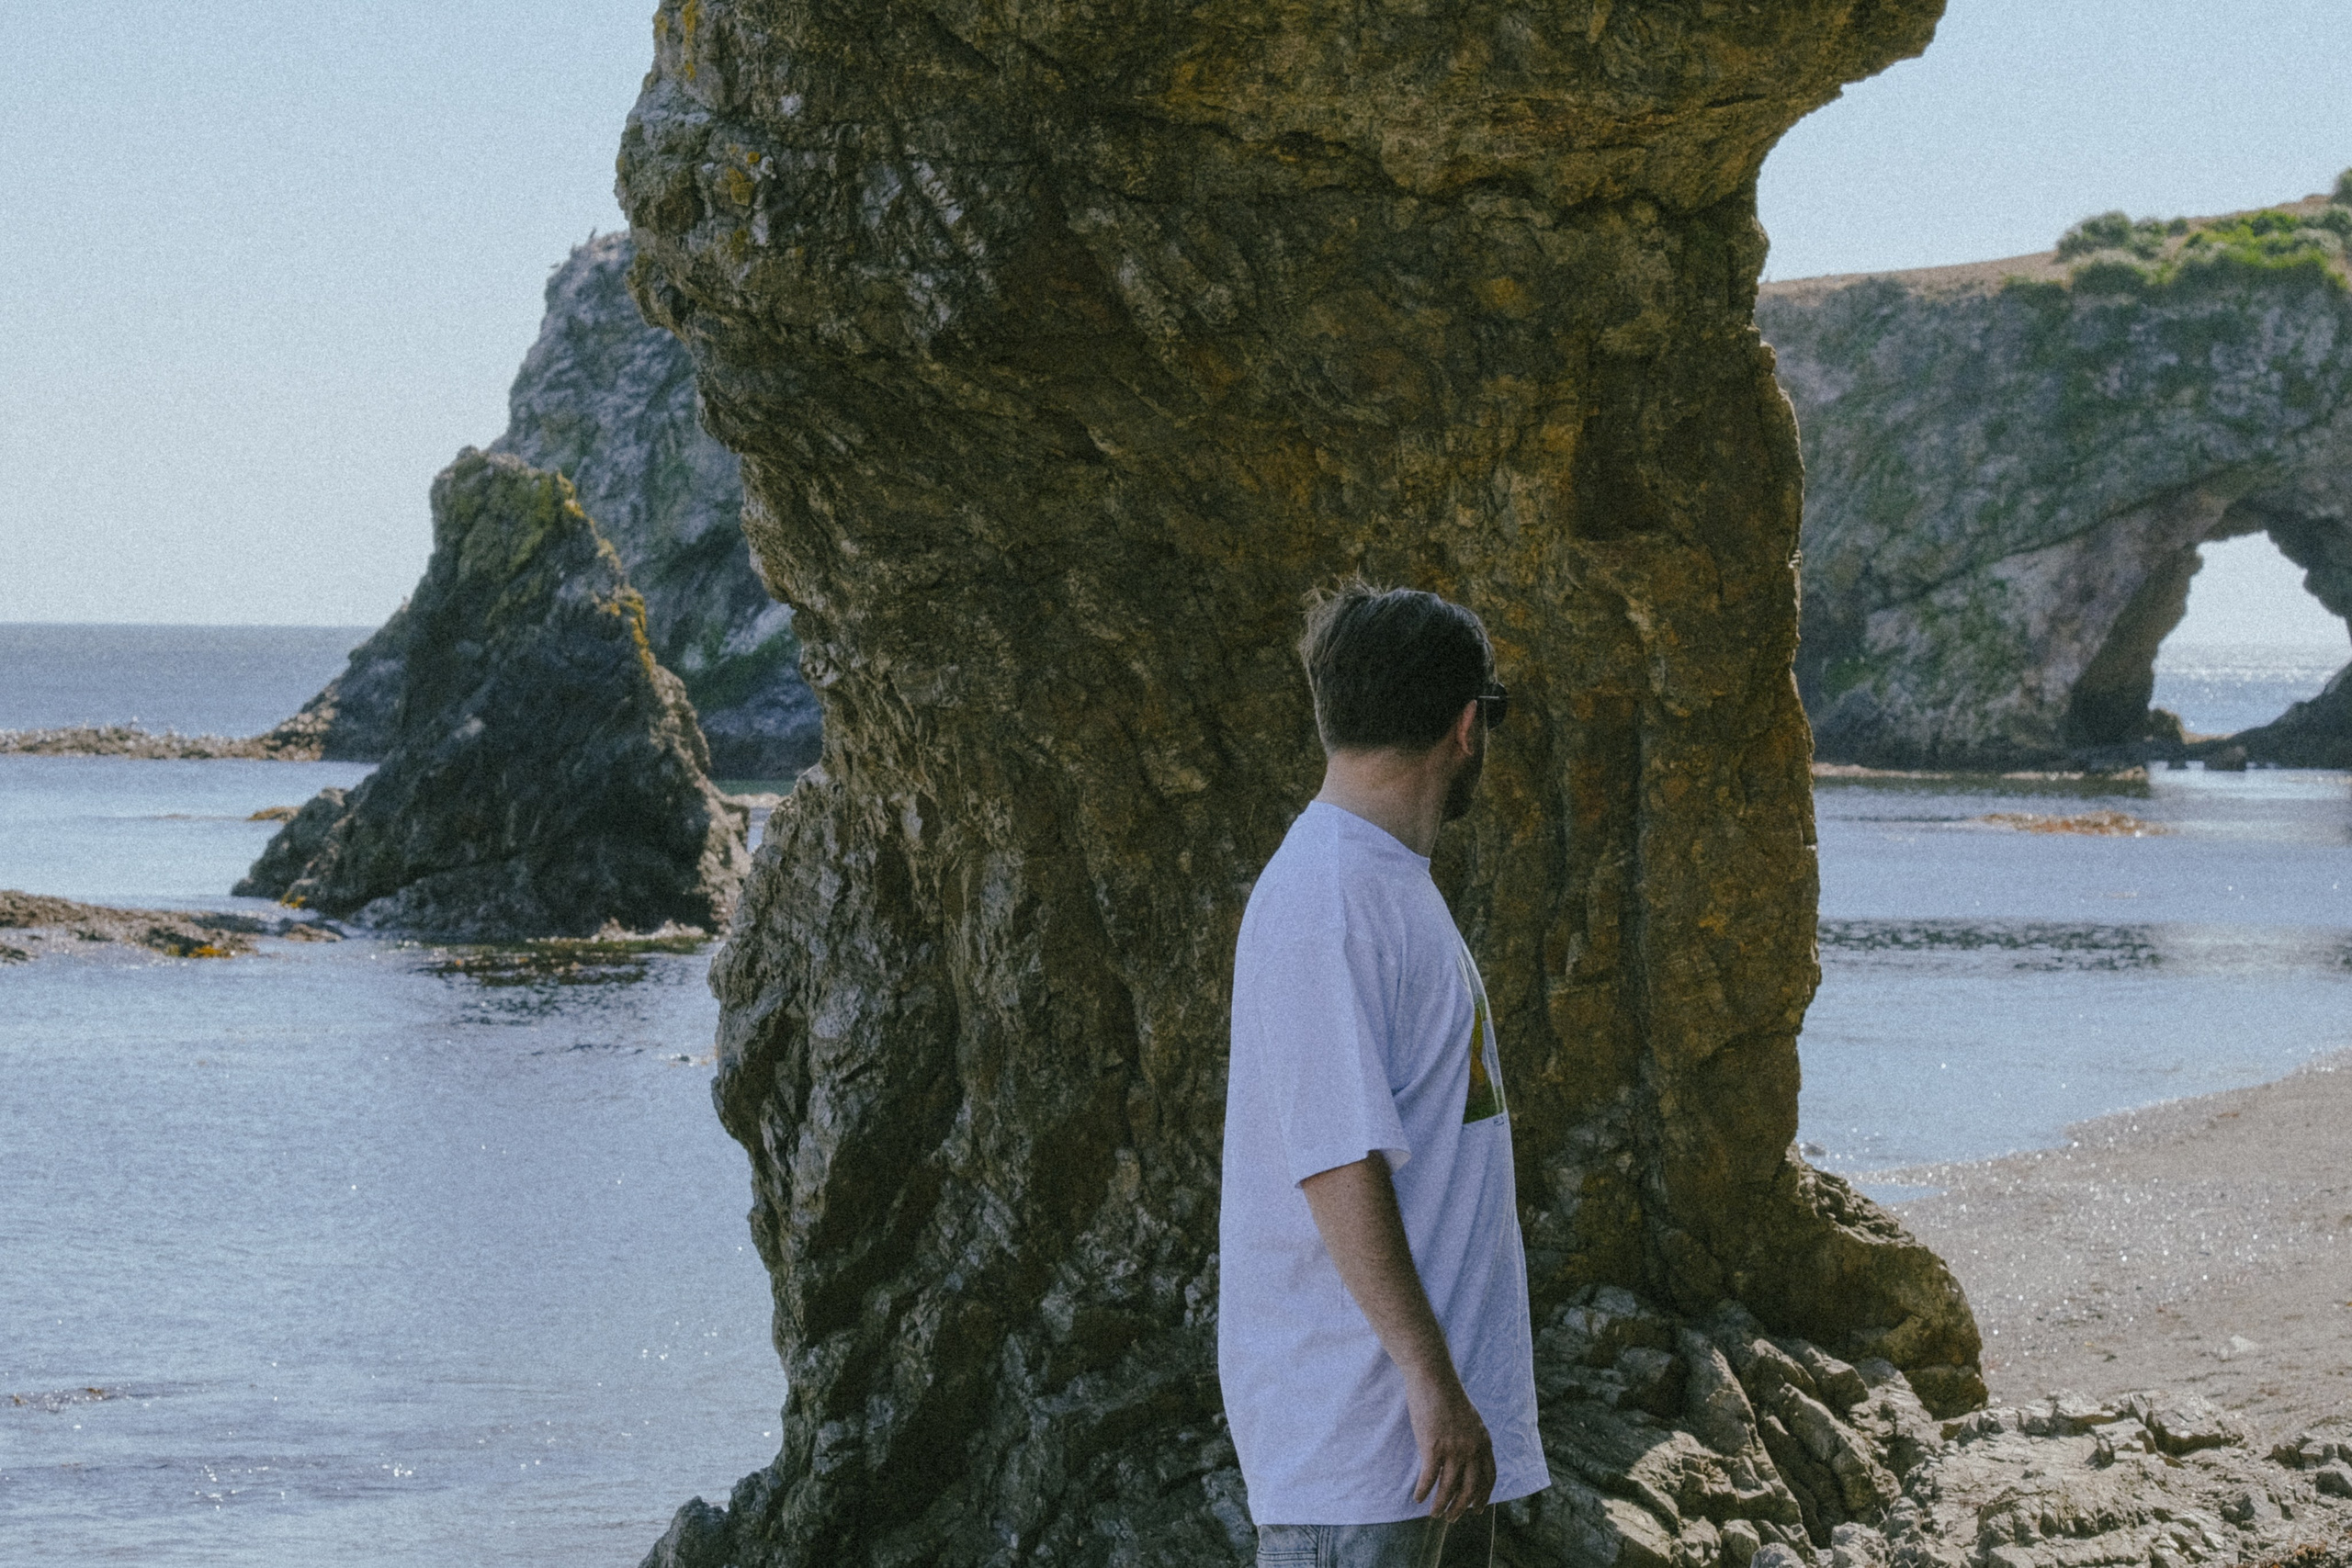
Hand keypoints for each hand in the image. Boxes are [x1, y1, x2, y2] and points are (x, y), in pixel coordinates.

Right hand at [1405, 1369, 1494, 1522]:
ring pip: (1449, 1489)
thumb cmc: (1447, 1395)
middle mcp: (1472, 1448)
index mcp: (1483, 1441)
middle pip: (1471, 1489)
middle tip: (1452, 1519)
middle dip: (1461, 1508)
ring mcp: (1453, 1449)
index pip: (1489, 1477)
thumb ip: (1472, 1438)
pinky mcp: (1433, 1447)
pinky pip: (1429, 1478)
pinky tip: (1417, 1498)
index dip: (1483, 1496)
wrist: (1433, 1378)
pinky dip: (1423, 1491)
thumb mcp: (1469, 1418)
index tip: (1477, 1510)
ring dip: (1441, 1506)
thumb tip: (1467, 1457)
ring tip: (1434, 1515)